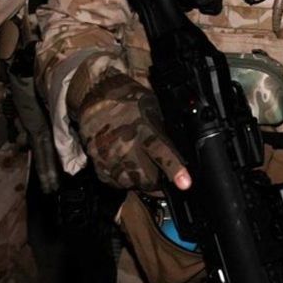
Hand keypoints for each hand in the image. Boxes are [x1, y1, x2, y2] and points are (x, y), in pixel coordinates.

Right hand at [74, 73, 190, 191]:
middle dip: (156, 179)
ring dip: (138, 179)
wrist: (99, 98)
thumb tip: (180, 151)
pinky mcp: (98, 164)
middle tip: (157, 169)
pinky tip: (124, 163)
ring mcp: (110, 157)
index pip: (162, 152)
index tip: (185, 183)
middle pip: (147, 179)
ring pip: (131, 183)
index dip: (174, 169)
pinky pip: (114, 182)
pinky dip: (121, 178)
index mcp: (145, 130)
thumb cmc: (130, 102)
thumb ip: (164, 134)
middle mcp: (126, 146)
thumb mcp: (155, 111)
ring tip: (138, 162)